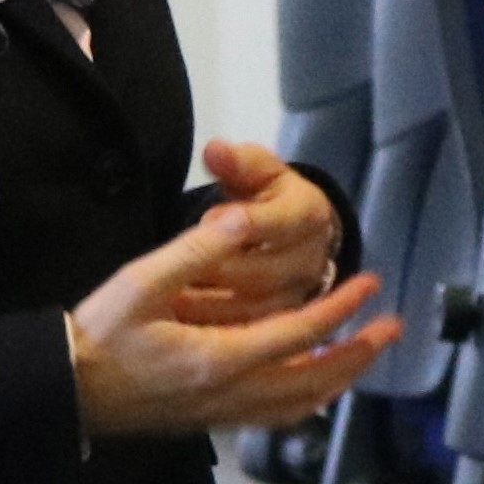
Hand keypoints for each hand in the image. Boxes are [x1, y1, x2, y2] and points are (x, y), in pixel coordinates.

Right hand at [69, 201, 395, 438]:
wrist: (62, 390)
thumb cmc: (97, 334)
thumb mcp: (141, 280)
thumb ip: (196, 250)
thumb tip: (244, 218)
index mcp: (218, 358)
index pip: (300, 333)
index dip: (342, 307)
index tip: (371, 283)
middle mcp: (229, 394)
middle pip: (315, 380)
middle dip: (358, 353)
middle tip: (392, 328)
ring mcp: (221, 414)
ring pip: (299, 405)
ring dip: (338, 379)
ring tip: (363, 356)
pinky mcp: (210, 421)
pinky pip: (274, 417)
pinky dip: (306, 401)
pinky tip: (314, 388)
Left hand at [146, 140, 340, 326]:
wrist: (289, 232)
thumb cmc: (265, 196)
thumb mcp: (254, 170)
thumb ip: (238, 162)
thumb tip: (216, 151)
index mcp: (310, 215)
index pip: (280, 222)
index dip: (245, 223)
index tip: (208, 219)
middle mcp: (312, 259)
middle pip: (265, 273)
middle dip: (219, 270)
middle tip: (179, 269)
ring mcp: (299, 296)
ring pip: (254, 308)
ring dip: (211, 304)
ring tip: (171, 297)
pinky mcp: (283, 325)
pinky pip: (248, 333)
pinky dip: (213, 327)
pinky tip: (181, 319)